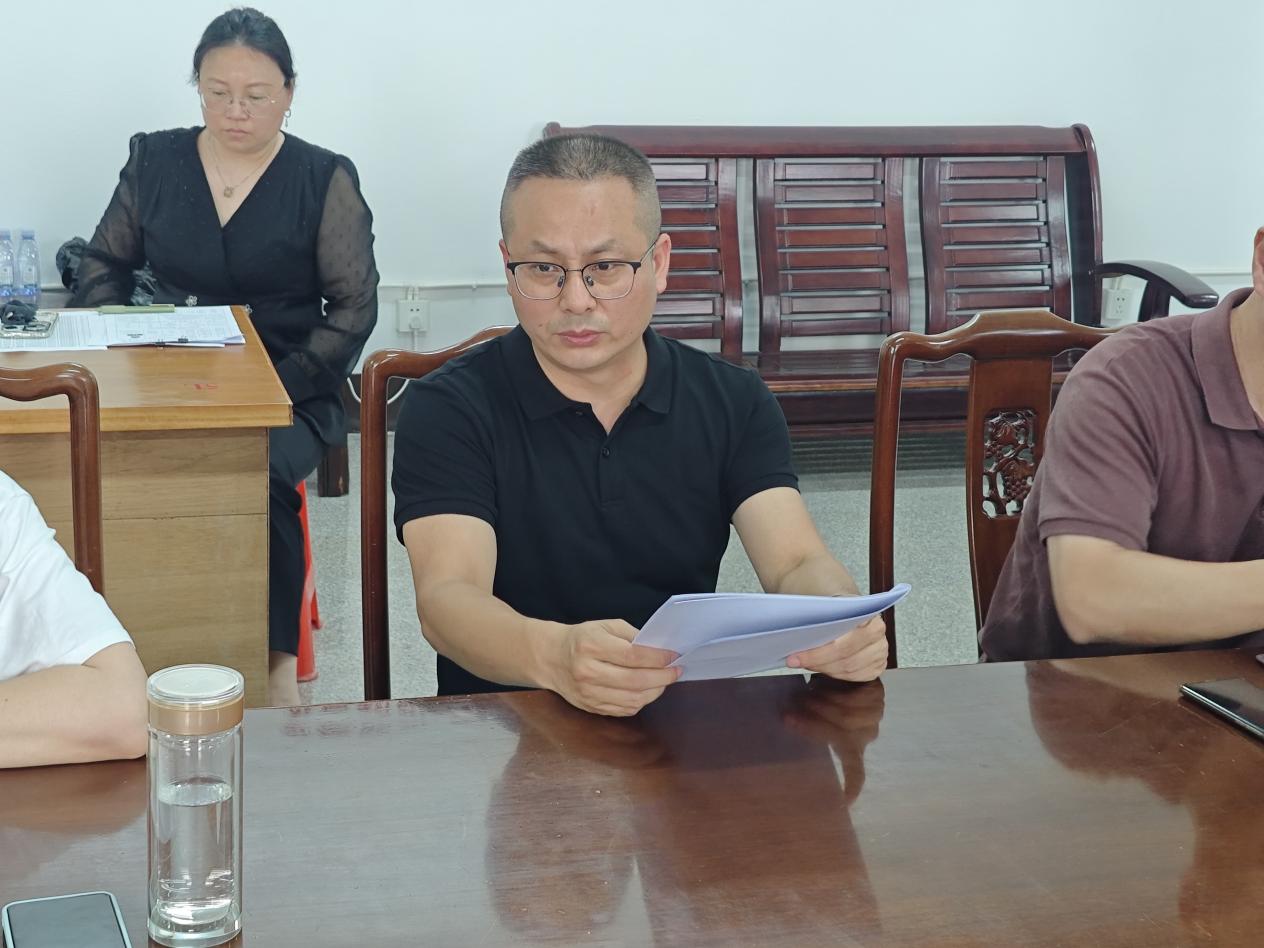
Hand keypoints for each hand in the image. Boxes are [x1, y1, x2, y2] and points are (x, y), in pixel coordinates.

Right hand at [546, 619, 679, 716]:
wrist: (552, 658)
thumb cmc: (582, 639)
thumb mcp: (605, 626)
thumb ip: (632, 636)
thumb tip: (659, 650)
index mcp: (591, 646)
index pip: (632, 656)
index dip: (658, 658)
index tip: (674, 656)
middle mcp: (588, 672)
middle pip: (635, 680)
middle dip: (662, 677)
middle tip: (676, 671)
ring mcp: (588, 693)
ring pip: (632, 699)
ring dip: (655, 691)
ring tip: (664, 681)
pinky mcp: (591, 707)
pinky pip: (624, 710)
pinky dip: (641, 701)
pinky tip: (647, 691)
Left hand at [786, 614, 887, 680]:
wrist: (850, 610)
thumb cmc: (837, 610)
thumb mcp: (827, 606)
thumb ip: (817, 618)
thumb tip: (795, 634)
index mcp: (867, 615)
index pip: (842, 641)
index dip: (817, 652)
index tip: (795, 655)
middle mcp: (877, 634)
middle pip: (845, 657)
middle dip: (817, 661)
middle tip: (794, 661)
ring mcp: (880, 651)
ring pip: (849, 669)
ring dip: (824, 668)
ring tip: (806, 663)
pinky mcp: (877, 665)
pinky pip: (855, 676)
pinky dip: (836, 674)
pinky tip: (822, 668)